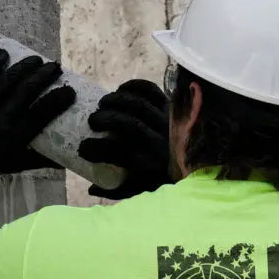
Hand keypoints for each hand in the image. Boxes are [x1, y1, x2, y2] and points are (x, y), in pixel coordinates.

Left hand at [0, 50, 75, 180]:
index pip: (40, 114)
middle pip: (25, 91)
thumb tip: (64, 160)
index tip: (69, 91)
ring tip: (37, 59)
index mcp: (17, 134)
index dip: (56, 101)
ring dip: (23, 67)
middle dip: (42, 77)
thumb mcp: (21, 163)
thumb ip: (42, 160)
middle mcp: (4, 117)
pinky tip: (3, 53)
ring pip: (7, 81)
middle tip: (55, 67)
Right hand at [78, 79, 171, 199]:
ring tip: (101, 104)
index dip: (97, 149)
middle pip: (130, 125)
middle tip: (92, 121)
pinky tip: (120, 90)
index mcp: (151, 166)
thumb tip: (91, 189)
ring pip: (139, 105)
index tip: (83, 148)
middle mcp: (161, 143)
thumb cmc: (162, 179)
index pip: (120, 155)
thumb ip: (117, 191)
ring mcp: (168, 123)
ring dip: (116, 101)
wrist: (196, 166)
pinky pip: (152, 91)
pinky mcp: (171, 107)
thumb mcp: (141, 191)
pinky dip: (134, 86)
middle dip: (106, 120)